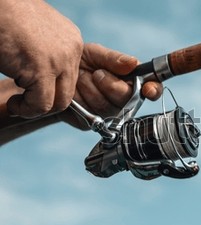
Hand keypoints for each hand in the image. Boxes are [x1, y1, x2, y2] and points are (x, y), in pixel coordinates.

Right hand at [0, 0, 82, 118]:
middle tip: (24, 103)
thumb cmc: (7, 17)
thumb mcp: (37, 35)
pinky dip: (26, 110)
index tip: (31, 93)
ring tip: (17, 104)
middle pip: (69, 92)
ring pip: (60, 102)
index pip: (72, 79)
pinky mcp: (42, 68)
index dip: (52, 91)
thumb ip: (49, 54)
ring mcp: (60, 59)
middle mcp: (72, 50)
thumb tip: (47, 81)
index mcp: (72, 42)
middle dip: (47, 103)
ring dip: (37, 109)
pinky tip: (13, 104)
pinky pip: (42, 104)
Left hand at [60, 43, 162, 129]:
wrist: (52, 76)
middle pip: (128, 98)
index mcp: (132, 81)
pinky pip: (91, 113)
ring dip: (90, 88)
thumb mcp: (95, 53)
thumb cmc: (78, 62)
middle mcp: (125, 100)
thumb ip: (114, 58)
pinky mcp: (93, 123)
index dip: (153, 89)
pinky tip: (75, 93)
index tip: (148, 89)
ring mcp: (110, 113)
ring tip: (81, 80)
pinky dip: (79, 99)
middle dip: (110, 83)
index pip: (152, 87)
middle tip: (97, 73)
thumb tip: (133, 63)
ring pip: (107, 106)